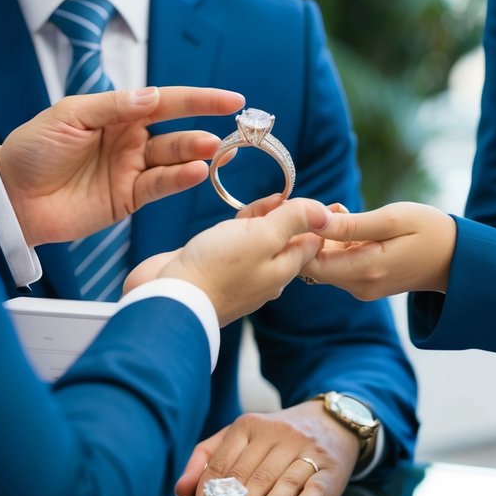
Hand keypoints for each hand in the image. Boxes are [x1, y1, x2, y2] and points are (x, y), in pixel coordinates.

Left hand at [0, 85, 243, 246]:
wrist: (9, 196)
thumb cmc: (32, 149)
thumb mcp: (69, 115)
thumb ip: (114, 106)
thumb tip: (153, 97)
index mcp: (117, 113)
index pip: (166, 101)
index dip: (199, 99)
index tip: (231, 99)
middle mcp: (130, 140)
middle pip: (177, 132)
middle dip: (205, 129)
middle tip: (232, 130)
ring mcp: (130, 170)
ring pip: (173, 160)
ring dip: (196, 155)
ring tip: (214, 150)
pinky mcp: (127, 199)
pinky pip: (159, 187)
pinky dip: (179, 180)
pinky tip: (196, 173)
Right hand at [151, 196, 329, 325]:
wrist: (169, 298)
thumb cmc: (217, 267)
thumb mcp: (263, 236)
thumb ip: (293, 221)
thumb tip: (326, 213)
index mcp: (283, 271)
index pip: (312, 241)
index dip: (311, 217)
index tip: (301, 197)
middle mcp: (265, 276)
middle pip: (285, 239)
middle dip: (284, 215)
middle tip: (278, 199)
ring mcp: (240, 274)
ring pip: (259, 240)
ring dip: (261, 220)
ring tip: (259, 206)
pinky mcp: (216, 269)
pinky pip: (234, 245)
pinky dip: (237, 229)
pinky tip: (233, 221)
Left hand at [176, 400, 359, 495]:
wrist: (328, 423)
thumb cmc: (276, 438)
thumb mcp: (241, 437)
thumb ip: (209, 458)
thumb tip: (180, 489)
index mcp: (248, 426)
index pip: (225, 461)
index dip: (210, 490)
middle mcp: (277, 434)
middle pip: (253, 474)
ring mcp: (305, 449)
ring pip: (284, 480)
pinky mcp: (329, 467)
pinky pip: (315, 486)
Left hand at [300, 201, 456, 297]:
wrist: (457, 258)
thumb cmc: (429, 231)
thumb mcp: (392, 219)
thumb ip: (351, 224)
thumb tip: (314, 222)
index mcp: (364, 271)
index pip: (308, 263)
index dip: (301, 236)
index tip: (312, 210)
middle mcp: (358, 286)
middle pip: (312, 264)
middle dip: (313, 234)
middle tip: (336, 208)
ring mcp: (361, 287)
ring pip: (324, 263)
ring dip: (327, 237)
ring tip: (348, 213)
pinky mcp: (364, 283)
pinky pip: (339, 264)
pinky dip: (338, 244)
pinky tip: (355, 226)